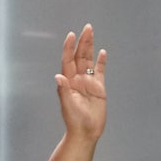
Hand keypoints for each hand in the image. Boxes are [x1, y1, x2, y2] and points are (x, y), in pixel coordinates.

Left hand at [54, 24, 107, 142]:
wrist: (86, 132)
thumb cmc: (75, 120)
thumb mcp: (68, 105)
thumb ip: (64, 90)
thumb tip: (58, 76)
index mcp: (69, 81)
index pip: (68, 60)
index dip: (69, 47)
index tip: (71, 35)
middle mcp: (77, 78)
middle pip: (80, 56)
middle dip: (83, 41)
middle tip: (87, 27)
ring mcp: (88, 82)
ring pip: (89, 60)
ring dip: (90, 47)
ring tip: (91, 33)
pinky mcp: (99, 88)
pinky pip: (100, 71)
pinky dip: (101, 62)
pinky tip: (102, 52)